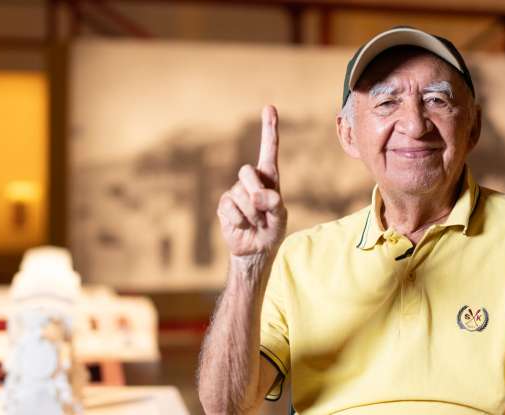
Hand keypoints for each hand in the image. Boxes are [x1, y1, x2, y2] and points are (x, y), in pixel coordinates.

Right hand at [217, 105, 286, 256]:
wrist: (255, 250)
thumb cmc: (271, 230)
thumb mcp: (280, 217)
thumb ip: (274, 203)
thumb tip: (258, 195)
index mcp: (269, 178)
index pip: (269, 150)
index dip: (269, 129)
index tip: (269, 107)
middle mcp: (251, 180)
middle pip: (247, 171)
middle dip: (256, 191)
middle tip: (263, 209)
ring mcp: (235, 192)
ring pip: (240, 193)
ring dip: (252, 213)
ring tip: (256, 223)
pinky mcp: (224, 205)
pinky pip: (229, 207)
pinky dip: (239, 220)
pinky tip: (243, 226)